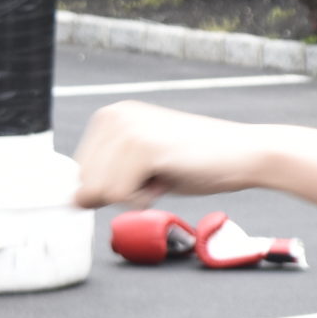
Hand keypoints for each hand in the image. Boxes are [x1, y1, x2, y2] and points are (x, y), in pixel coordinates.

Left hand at [73, 101, 268, 207]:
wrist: (245, 154)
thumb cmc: (198, 162)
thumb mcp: (142, 166)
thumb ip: (107, 176)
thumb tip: (72, 200)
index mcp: (110, 117)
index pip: (79, 175)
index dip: (113, 187)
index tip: (147, 173)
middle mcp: (113, 116)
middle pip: (85, 185)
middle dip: (121, 192)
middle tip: (159, 174)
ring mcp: (126, 129)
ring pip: (100, 193)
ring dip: (133, 196)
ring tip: (165, 173)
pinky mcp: (141, 147)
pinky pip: (119, 196)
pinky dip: (145, 199)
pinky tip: (169, 176)